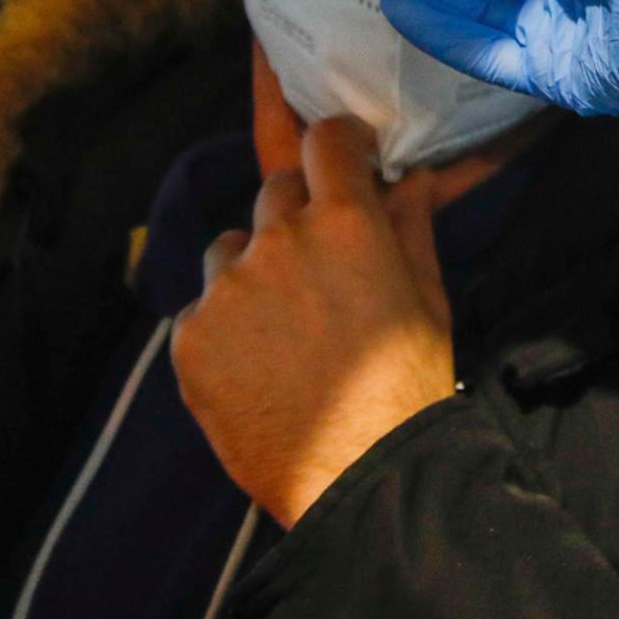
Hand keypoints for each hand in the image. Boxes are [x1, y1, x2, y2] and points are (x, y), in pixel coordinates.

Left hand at [173, 113, 455, 526]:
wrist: (361, 478)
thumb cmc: (408, 388)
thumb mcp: (427, 300)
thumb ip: (411, 228)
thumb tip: (410, 177)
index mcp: (345, 223)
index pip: (326, 140)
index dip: (336, 143)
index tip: (342, 158)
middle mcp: (279, 241)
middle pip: (275, 192)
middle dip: (297, 215)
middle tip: (318, 266)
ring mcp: (228, 289)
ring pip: (229, 249)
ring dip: (251, 270)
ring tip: (281, 329)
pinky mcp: (191, 337)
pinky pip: (203, 309)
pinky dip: (224, 328)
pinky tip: (255, 368)